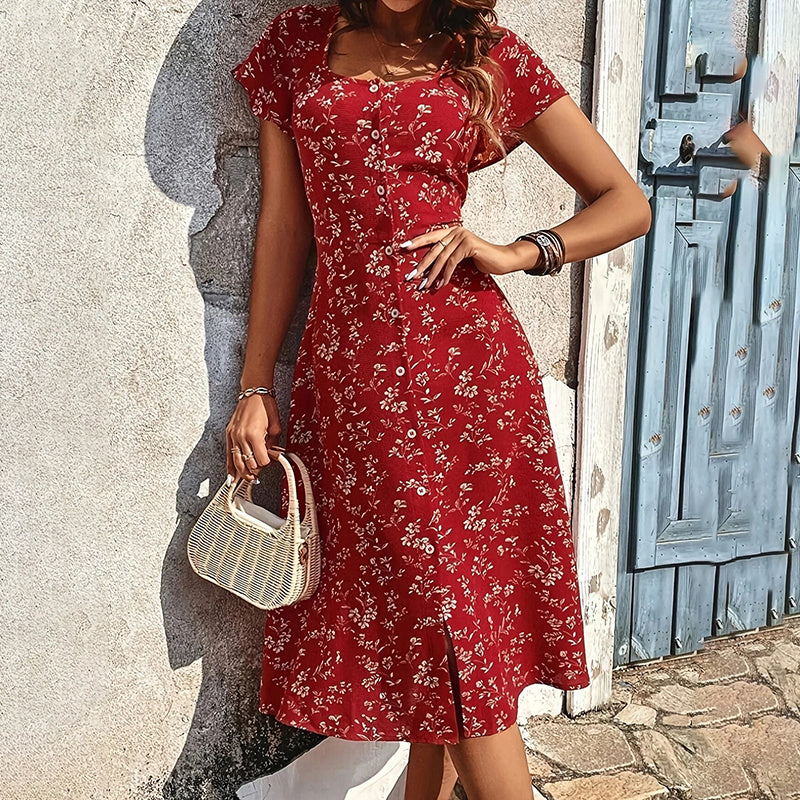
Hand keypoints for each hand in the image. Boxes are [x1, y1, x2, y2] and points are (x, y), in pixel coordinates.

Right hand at [225, 393, 283, 482]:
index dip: (268, 463)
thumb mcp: (275, 425)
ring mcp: (234, 436)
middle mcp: (242, 437)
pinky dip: (230, 466)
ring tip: (249, 478)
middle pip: (249, 464)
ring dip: (243, 473)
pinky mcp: (229, 434)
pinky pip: (228, 454)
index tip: (271, 460)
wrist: (254, 393)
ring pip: (237, 461)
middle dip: (257, 469)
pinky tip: (231, 476)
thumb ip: (273, 443)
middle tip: (262, 469)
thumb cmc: (265, 406)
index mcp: (254, 435)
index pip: (262, 460)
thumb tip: (272, 455)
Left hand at [399, 225, 524, 289]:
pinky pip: (452, 262)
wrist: (501, 260)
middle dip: (421, 265)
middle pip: (433, 249)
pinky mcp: (469, 245)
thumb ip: (447, 256)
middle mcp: (456, 231)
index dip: (416, 242)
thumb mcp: (460, 257)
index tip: (402, 248)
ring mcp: (463, 236)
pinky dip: (446, 275)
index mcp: (452, 231)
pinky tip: (441, 284)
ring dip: (431, 274)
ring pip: (442, 258)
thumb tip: (427, 268)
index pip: (430, 237)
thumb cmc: (480, 260)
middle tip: (410, 277)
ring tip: (424, 286)